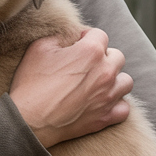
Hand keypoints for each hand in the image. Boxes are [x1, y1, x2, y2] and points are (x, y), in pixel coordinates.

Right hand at [9, 28, 131, 147]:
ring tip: (98, 83)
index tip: (78, 44)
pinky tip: (102, 102)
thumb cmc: (31, 83)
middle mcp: (105, 72)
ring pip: (126, 81)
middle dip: (103, 57)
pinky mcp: (106, 117)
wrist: (29, 120)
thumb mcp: (39, 48)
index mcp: (91, 51)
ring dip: (115, 79)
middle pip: (117, 56)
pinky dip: (116, 105)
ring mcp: (108, 96)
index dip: (87, 37)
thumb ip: (60, 37)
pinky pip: (124, 108)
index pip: (100, 35)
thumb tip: (70, 38)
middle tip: (86, 64)